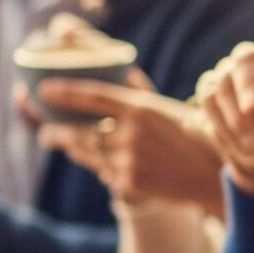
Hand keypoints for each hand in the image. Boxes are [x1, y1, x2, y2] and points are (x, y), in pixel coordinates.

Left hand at [36, 77, 226, 207]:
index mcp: (140, 108)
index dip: (66, 93)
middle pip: (80, 132)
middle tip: (46, 132)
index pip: (94, 96)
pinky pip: (105, 174)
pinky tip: (111, 166)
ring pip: (89, 155)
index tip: (42, 91)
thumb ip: (137, 93)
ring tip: (64, 145)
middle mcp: (132, 133)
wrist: (211, 172)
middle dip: (57, 132)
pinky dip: (104, 169)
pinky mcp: (130, 182)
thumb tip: (121, 70)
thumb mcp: (163, 108)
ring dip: (75, 151)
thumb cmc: (187, 133)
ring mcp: (130, 160)